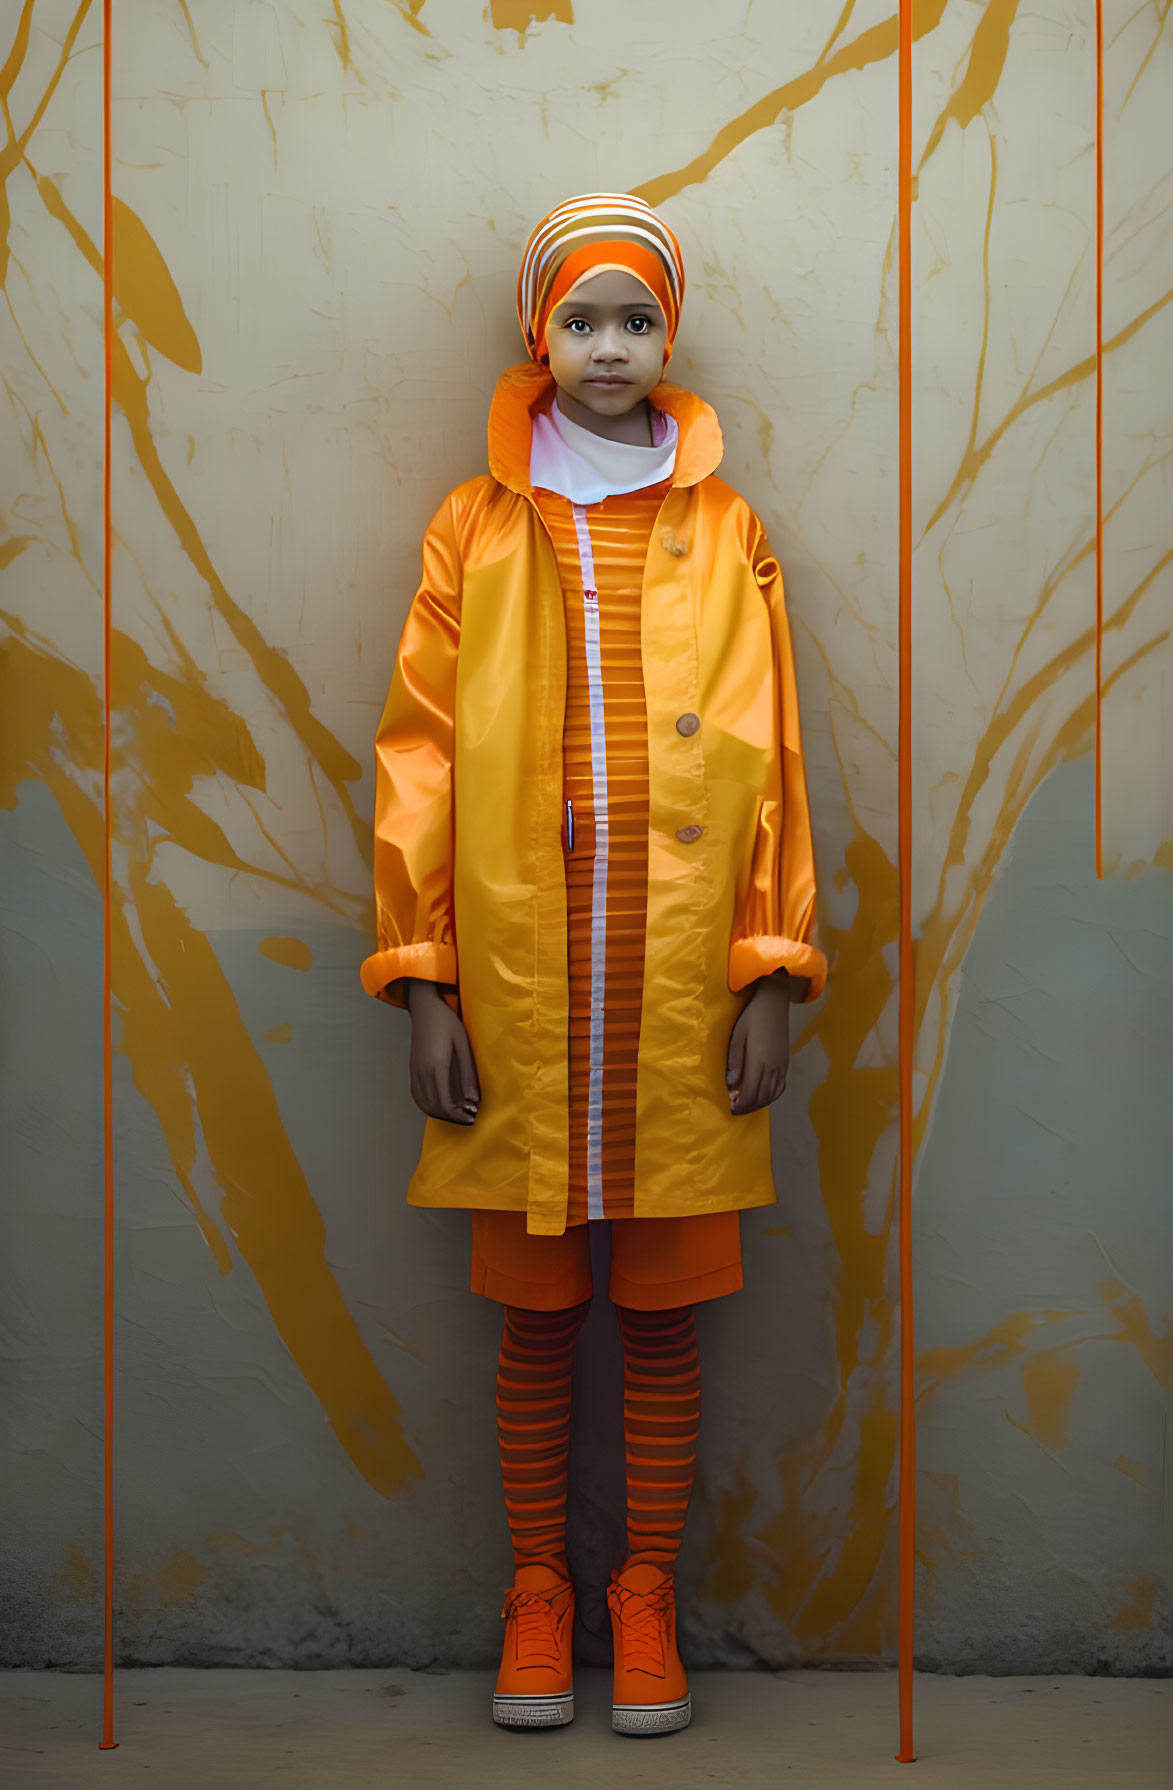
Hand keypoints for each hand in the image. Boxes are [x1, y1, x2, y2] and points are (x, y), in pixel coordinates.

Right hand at [404, 979, 479, 1124]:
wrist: (425, 1008)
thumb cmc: (446, 1022)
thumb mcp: (463, 1046)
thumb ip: (468, 1074)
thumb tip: (473, 1100)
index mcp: (436, 1067)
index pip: (445, 1103)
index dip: (458, 1115)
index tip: (471, 1116)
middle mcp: (422, 1073)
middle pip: (434, 1107)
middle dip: (451, 1117)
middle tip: (468, 1118)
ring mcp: (414, 1072)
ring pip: (424, 1103)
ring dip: (440, 1113)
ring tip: (457, 1113)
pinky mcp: (413, 1069)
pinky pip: (418, 1095)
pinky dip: (429, 1105)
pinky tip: (441, 1104)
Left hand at [725, 972, 791, 1115]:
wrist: (774, 1003)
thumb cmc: (752, 1017)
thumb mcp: (737, 1037)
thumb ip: (734, 1062)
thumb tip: (730, 1084)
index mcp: (760, 1062)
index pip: (750, 1094)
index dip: (740, 1105)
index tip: (730, 1107)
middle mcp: (773, 1068)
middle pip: (761, 1098)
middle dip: (747, 1107)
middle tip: (734, 1108)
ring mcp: (782, 1066)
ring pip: (772, 1095)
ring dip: (758, 1103)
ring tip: (745, 1103)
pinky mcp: (785, 1063)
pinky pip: (780, 1087)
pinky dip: (770, 1096)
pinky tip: (760, 1094)